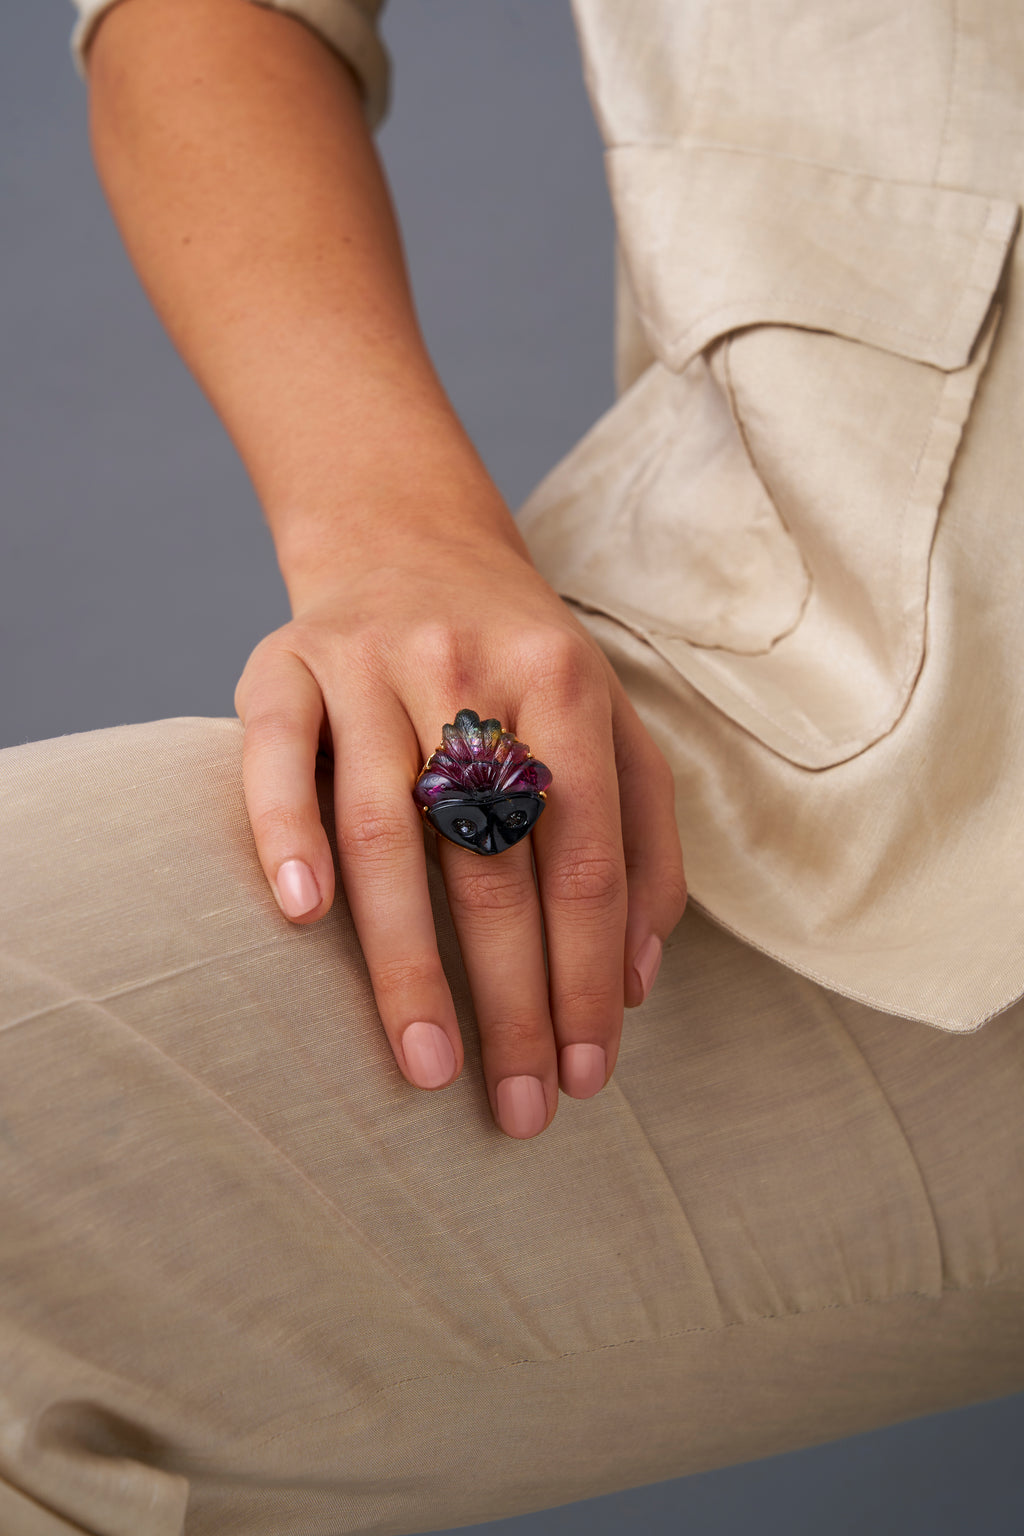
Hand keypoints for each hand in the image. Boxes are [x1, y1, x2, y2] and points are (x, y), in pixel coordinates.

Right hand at [234, 530, 685, 1138]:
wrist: (409, 538)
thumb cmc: (521, 662)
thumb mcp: (611, 725)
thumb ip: (644, 842)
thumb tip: (637, 980)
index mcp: (566, 686)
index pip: (584, 857)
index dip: (588, 974)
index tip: (589, 1074)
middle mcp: (470, 671)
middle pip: (494, 860)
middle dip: (512, 999)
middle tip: (521, 1106)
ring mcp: (369, 664)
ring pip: (387, 826)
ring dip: (406, 960)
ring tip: (425, 1066)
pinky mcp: (283, 664)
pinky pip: (278, 755)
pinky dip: (285, 830)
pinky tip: (300, 915)